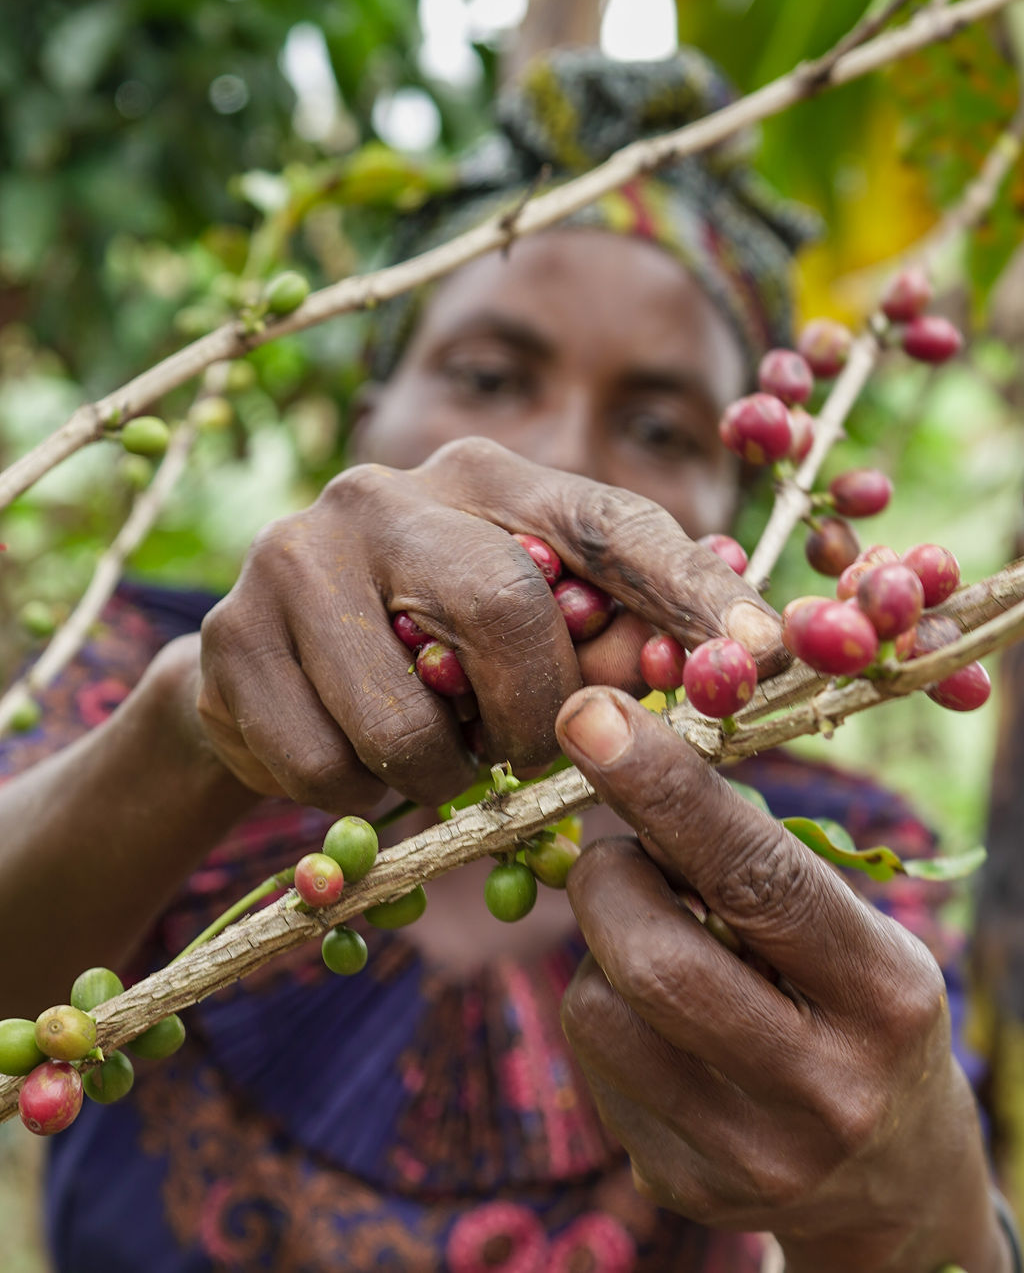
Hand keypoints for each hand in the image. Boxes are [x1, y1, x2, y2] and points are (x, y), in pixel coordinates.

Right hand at [196, 438, 783, 812]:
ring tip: (431, 750)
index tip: (764, 654)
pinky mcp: (231, 637)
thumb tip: (738, 660)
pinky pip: (330, 768)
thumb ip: (616, 641)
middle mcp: (385, 493)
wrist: (267, 674)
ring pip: (408, 721)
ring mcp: (296, 557)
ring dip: (443, 772)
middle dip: (535, 716)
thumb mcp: (525, 634)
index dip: (689, 590)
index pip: (608, 521)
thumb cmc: (426, 653)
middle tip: (528, 750)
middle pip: (505, 611)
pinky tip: (354, 758)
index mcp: (483, 476)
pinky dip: (363, 797)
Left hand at [555, 687, 1007, 1272]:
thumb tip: (615, 778)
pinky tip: (662, 1024)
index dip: (663, 789)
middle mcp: (826, 1087)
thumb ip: (750, 868)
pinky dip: (606, 1008)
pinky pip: (592, 1060)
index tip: (587, 717)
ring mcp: (752, 1155)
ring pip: (597, 1008)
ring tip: (657, 944)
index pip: (758, 877)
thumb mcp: (848, 931)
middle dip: (606, 876)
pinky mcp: (686, 1186)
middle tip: (617, 854)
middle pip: (654, 958)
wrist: (894, 1181)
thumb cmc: (857, 1009)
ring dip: (599, 945)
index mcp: (883, 992)